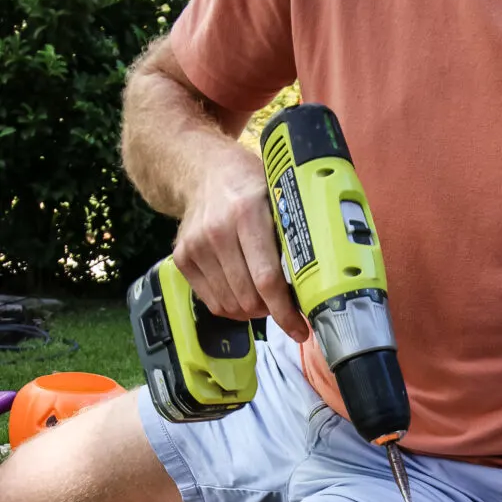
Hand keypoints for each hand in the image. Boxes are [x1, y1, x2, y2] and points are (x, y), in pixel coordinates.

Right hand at [173, 147, 307, 341]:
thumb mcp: (279, 198)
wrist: (203, 171)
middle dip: (272, 312)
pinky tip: (243, 293)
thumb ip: (293, 236)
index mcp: (247, 213)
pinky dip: (232, 307)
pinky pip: (213, 303)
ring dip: (252, 311)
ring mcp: (196, 247)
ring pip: (230, 306)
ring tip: (263, 297)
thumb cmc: (250, 186)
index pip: (267, 280)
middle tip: (284, 306)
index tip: (300, 329)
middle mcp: (217, 232)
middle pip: (248, 299)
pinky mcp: (182, 259)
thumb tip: (319, 283)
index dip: (285, 312)